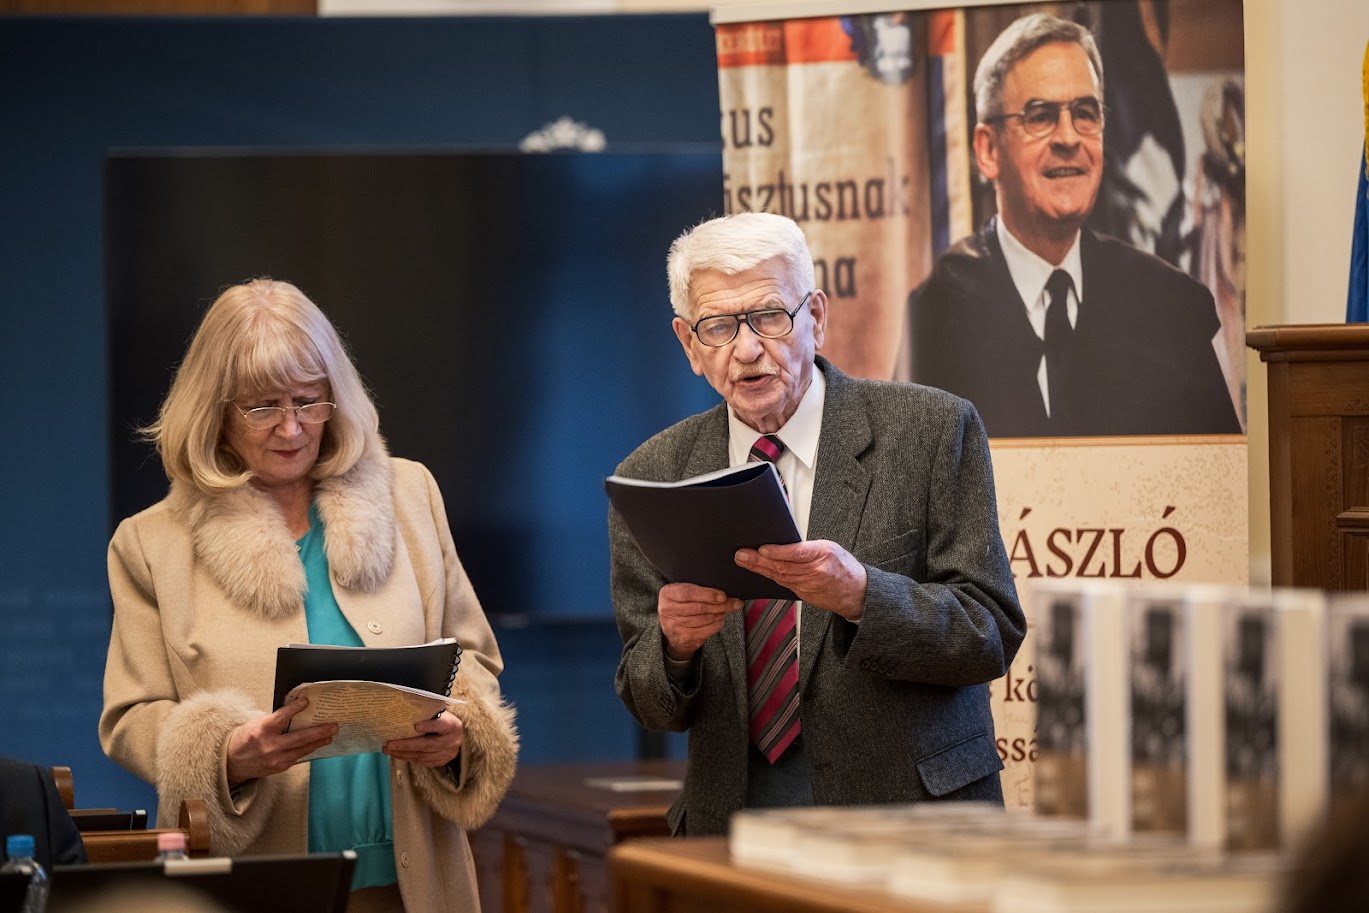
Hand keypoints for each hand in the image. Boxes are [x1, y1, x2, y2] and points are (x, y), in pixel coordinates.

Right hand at [226, 698, 336, 785]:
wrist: (230, 762)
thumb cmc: (244, 739)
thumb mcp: (255, 723)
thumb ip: (274, 720)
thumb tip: (296, 710)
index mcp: (261, 731)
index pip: (282, 717)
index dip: (295, 709)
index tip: (307, 701)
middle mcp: (269, 746)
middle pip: (300, 738)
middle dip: (319, 731)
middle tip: (333, 726)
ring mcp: (275, 759)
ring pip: (302, 749)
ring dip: (318, 742)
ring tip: (330, 735)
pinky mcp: (278, 768)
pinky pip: (297, 757)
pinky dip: (307, 750)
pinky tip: (316, 744)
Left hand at [384, 709, 463, 766]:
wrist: (451, 732)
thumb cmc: (439, 718)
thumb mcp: (437, 712)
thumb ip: (425, 713)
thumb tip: (402, 711)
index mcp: (453, 725)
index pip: (442, 725)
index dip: (430, 726)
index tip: (416, 726)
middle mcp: (453, 741)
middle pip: (429, 745)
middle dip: (407, 745)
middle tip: (390, 744)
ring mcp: (448, 753)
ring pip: (424, 756)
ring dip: (404, 753)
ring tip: (389, 750)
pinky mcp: (441, 761)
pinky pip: (423, 762)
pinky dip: (409, 758)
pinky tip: (398, 754)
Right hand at [658, 582, 743, 660]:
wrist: (671, 630)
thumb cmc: (682, 605)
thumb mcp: (683, 593)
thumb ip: (699, 589)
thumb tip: (726, 591)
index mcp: (667, 593)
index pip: (688, 593)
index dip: (707, 594)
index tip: (723, 596)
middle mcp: (667, 610)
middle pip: (699, 607)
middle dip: (720, 605)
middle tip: (734, 602)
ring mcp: (674, 625)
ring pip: (705, 619)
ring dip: (720, 614)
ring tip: (726, 609)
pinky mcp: (683, 637)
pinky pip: (706, 630)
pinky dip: (717, 624)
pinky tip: (719, 619)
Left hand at [735, 539, 867, 620]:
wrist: (857, 593)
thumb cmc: (845, 567)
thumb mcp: (830, 548)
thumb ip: (808, 547)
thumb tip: (782, 542)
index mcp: (824, 555)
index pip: (797, 553)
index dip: (777, 552)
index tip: (762, 549)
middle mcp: (815, 572)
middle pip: (783, 566)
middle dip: (759, 560)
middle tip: (741, 555)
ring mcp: (808, 586)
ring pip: (779, 576)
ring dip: (759, 569)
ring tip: (744, 561)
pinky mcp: (804, 595)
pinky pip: (783, 584)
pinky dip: (769, 576)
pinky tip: (758, 571)